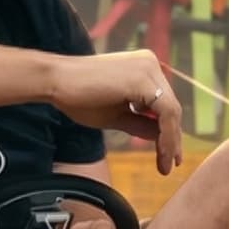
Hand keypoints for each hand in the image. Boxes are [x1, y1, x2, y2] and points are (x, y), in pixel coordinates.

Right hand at [49, 50, 182, 173]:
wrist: (55, 81)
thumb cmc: (79, 97)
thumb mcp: (116, 115)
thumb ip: (140, 123)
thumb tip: (161, 138)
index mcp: (144, 68)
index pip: (164, 103)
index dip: (170, 130)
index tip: (169, 155)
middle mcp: (150, 63)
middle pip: (171, 106)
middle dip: (172, 138)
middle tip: (170, 165)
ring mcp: (148, 69)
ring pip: (171, 111)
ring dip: (170, 140)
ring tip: (165, 165)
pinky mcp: (143, 79)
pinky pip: (165, 112)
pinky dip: (165, 135)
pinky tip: (161, 152)